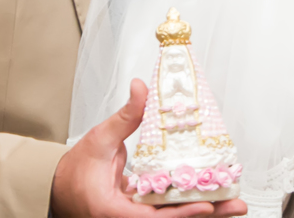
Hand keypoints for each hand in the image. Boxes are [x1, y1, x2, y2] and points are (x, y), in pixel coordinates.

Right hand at [50, 79, 247, 217]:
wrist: (58, 188)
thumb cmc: (74, 171)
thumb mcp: (99, 140)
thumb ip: (126, 117)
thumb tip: (142, 88)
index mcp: (112, 211)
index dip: (180, 212)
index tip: (204, 205)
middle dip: (207, 214)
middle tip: (235, 206)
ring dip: (205, 211)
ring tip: (233, 204)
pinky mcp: (142, 214)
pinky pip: (168, 213)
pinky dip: (190, 205)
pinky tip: (213, 199)